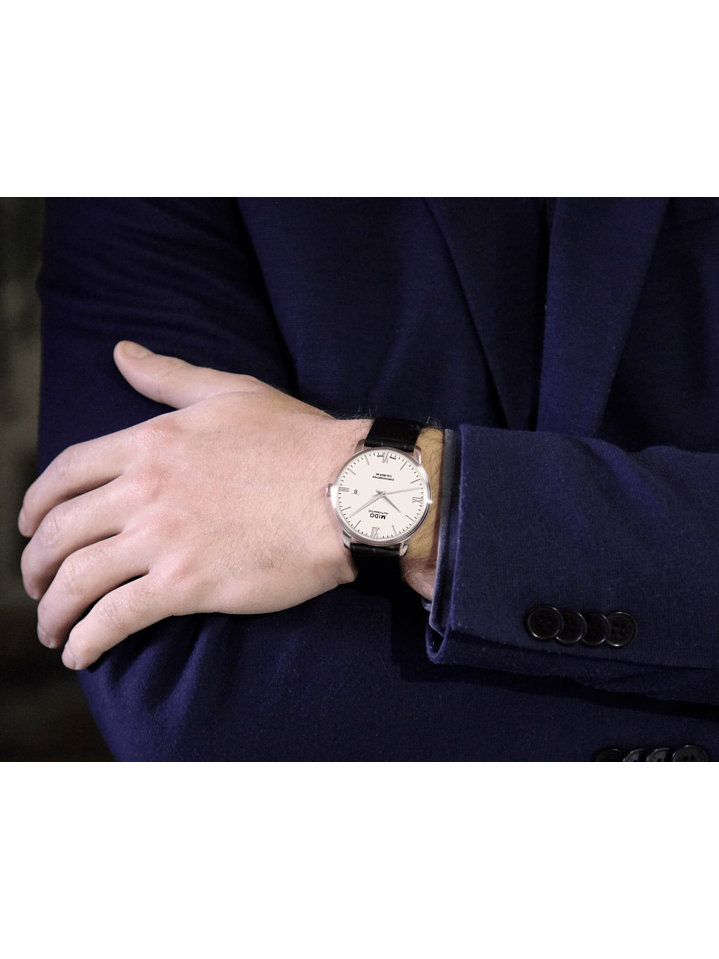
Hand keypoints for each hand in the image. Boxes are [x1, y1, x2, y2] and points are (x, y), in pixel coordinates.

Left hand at [19, 342, 369, 669]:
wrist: (346, 491)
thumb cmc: (297, 440)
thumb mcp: (229, 392)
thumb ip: (168, 377)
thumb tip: (121, 353)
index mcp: (149, 442)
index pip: (65, 474)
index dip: (35, 505)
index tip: (28, 527)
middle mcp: (143, 490)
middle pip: (59, 532)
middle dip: (35, 565)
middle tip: (37, 585)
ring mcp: (161, 538)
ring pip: (77, 579)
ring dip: (54, 611)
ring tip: (53, 630)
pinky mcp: (186, 584)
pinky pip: (117, 617)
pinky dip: (88, 639)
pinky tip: (81, 654)